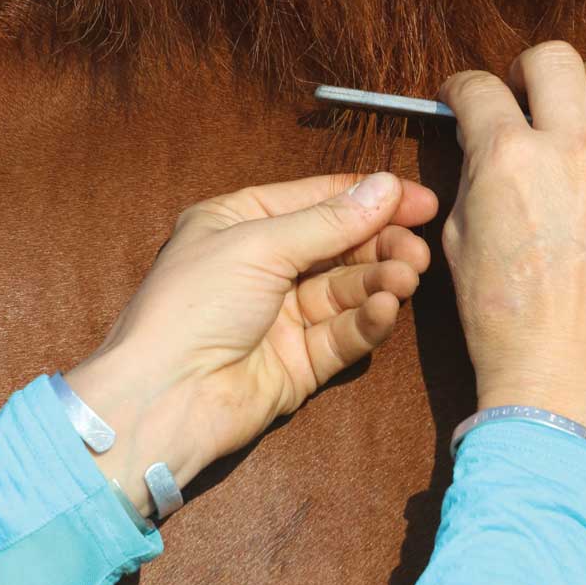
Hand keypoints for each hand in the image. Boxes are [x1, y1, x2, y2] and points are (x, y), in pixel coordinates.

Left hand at [65, 172, 437, 513]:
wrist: (164, 398)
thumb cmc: (194, 305)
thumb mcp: (259, 245)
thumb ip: (328, 221)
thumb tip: (386, 186)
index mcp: (241, 222)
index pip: (318, 199)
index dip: (370, 197)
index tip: (421, 199)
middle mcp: (265, 264)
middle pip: (340, 244)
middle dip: (381, 243)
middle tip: (417, 248)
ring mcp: (284, 314)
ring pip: (347, 289)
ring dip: (380, 280)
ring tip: (407, 275)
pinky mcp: (301, 360)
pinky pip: (343, 333)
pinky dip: (367, 319)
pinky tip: (384, 308)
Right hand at [438, 41, 585, 449]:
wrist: (559, 374)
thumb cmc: (500, 315)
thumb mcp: (458, 235)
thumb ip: (472, 173)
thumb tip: (481, 139)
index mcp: (507, 160)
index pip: (479, 88)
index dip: (461, 88)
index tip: (462, 97)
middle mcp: (570, 151)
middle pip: (553, 57)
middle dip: (525, 69)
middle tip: (520, 95)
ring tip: (574, 112)